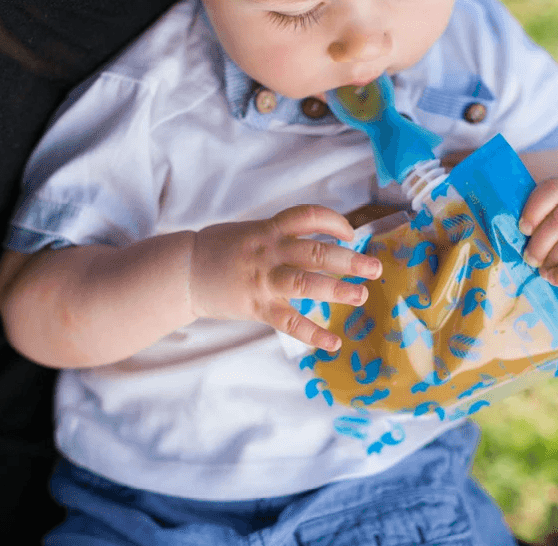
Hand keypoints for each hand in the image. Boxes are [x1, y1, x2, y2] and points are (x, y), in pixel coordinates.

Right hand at [189, 205, 381, 350]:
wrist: (183, 272)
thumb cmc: (218, 249)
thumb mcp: (249, 231)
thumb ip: (279, 235)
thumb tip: (317, 237)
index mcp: (267, 230)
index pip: (307, 216)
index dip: (333, 221)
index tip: (349, 233)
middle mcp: (269, 253)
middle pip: (315, 252)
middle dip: (349, 259)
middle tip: (375, 267)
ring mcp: (263, 280)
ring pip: (306, 283)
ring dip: (337, 289)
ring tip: (361, 295)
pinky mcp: (257, 307)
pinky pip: (289, 322)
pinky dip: (313, 333)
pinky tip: (334, 342)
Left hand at [519, 178, 557, 286]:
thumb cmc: (555, 238)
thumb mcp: (544, 222)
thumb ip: (527, 221)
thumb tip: (496, 225)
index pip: (553, 189)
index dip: (535, 208)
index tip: (522, 229)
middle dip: (540, 241)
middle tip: (528, 258)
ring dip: (553, 257)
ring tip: (541, 270)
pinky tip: (554, 278)